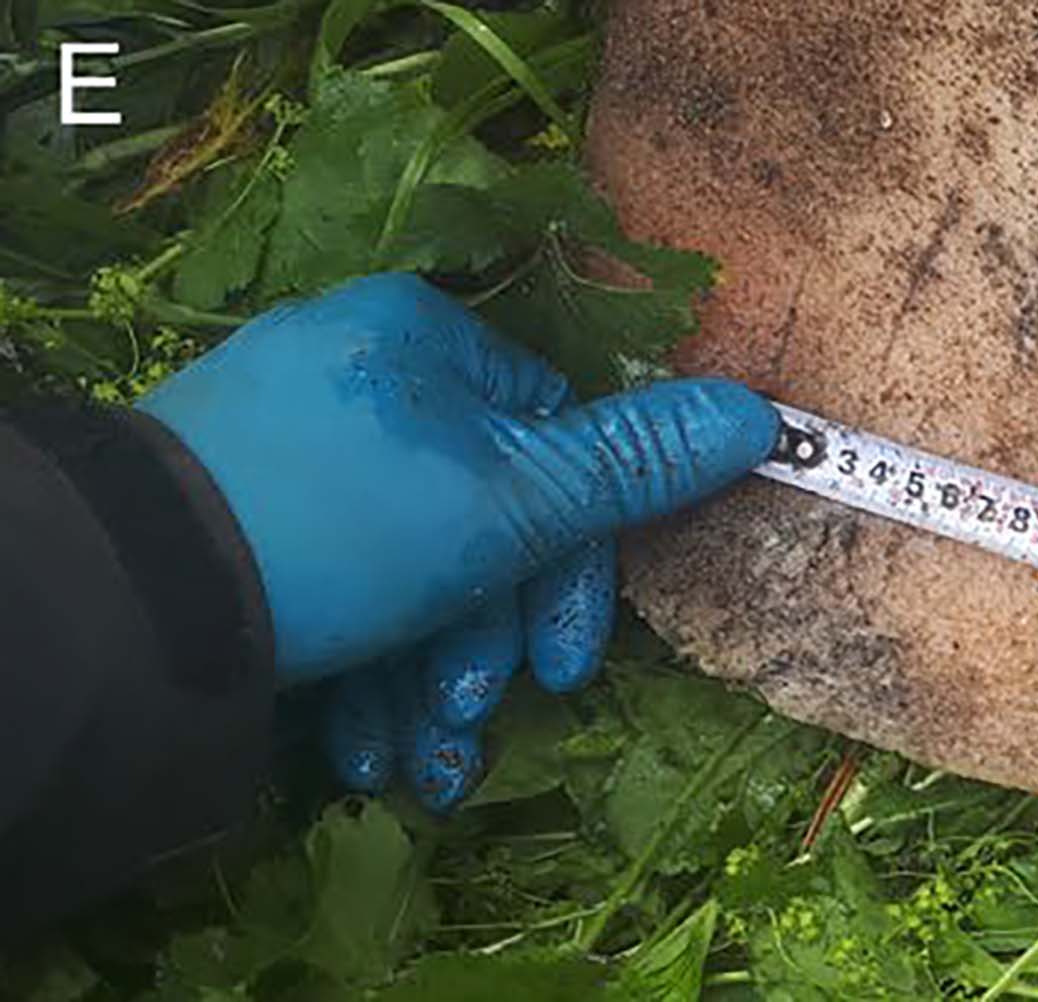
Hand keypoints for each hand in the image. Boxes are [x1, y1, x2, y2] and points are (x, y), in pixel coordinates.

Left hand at [137, 273, 777, 806]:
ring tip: (424, 757)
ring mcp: (285, 447)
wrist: (138, 599)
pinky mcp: (236, 518)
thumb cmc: (348, 526)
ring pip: (409, 568)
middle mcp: (353, 375)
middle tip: (482, 711)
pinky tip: (367, 743)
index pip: (551, 438)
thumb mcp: (516, 501)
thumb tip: (758, 411)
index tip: (566, 663)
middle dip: (490, 639)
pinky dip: (368, 666)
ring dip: (433, 675)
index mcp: (421, 338)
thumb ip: (636, 464)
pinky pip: (337, 583)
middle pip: (480, 516)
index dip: (574, 564)